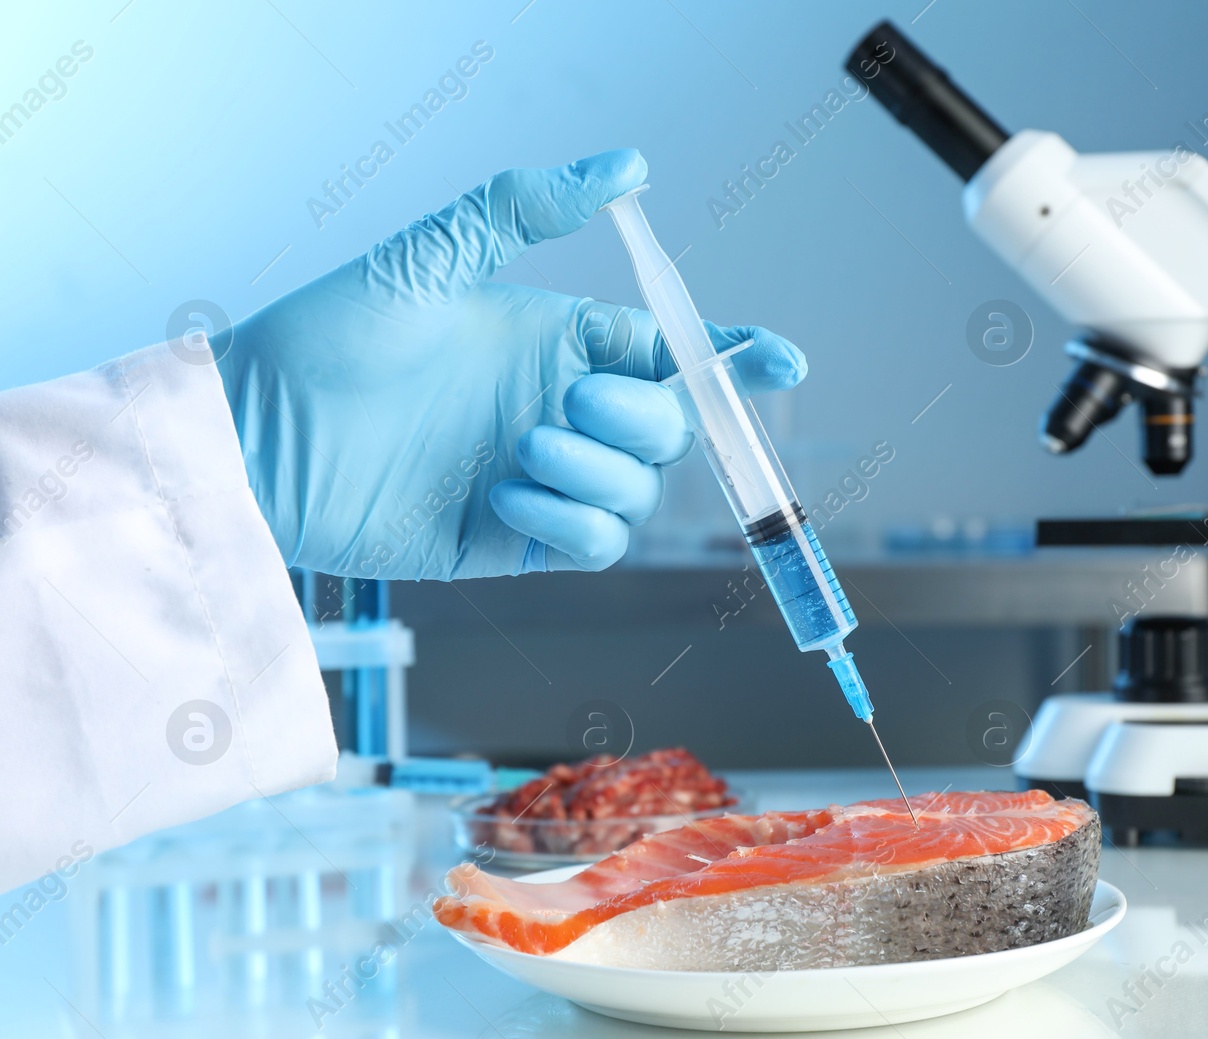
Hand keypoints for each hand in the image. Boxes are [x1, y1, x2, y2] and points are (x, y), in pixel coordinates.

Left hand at [211, 150, 805, 577]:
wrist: (262, 434)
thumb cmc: (332, 333)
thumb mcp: (433, 254)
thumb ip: (528, 207)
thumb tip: (628, 163)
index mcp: (562, 342)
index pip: (675, 353)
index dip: (737, 359)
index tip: (781, 363)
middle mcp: (565, 410)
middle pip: (671, 426)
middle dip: (643, 416)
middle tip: (570, 401)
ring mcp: (544, 478)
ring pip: (639, 489)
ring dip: (598, 470)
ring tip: (521, 450)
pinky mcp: (515, 539)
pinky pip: (594, 543)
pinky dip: (573, 520)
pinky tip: (510, 494)